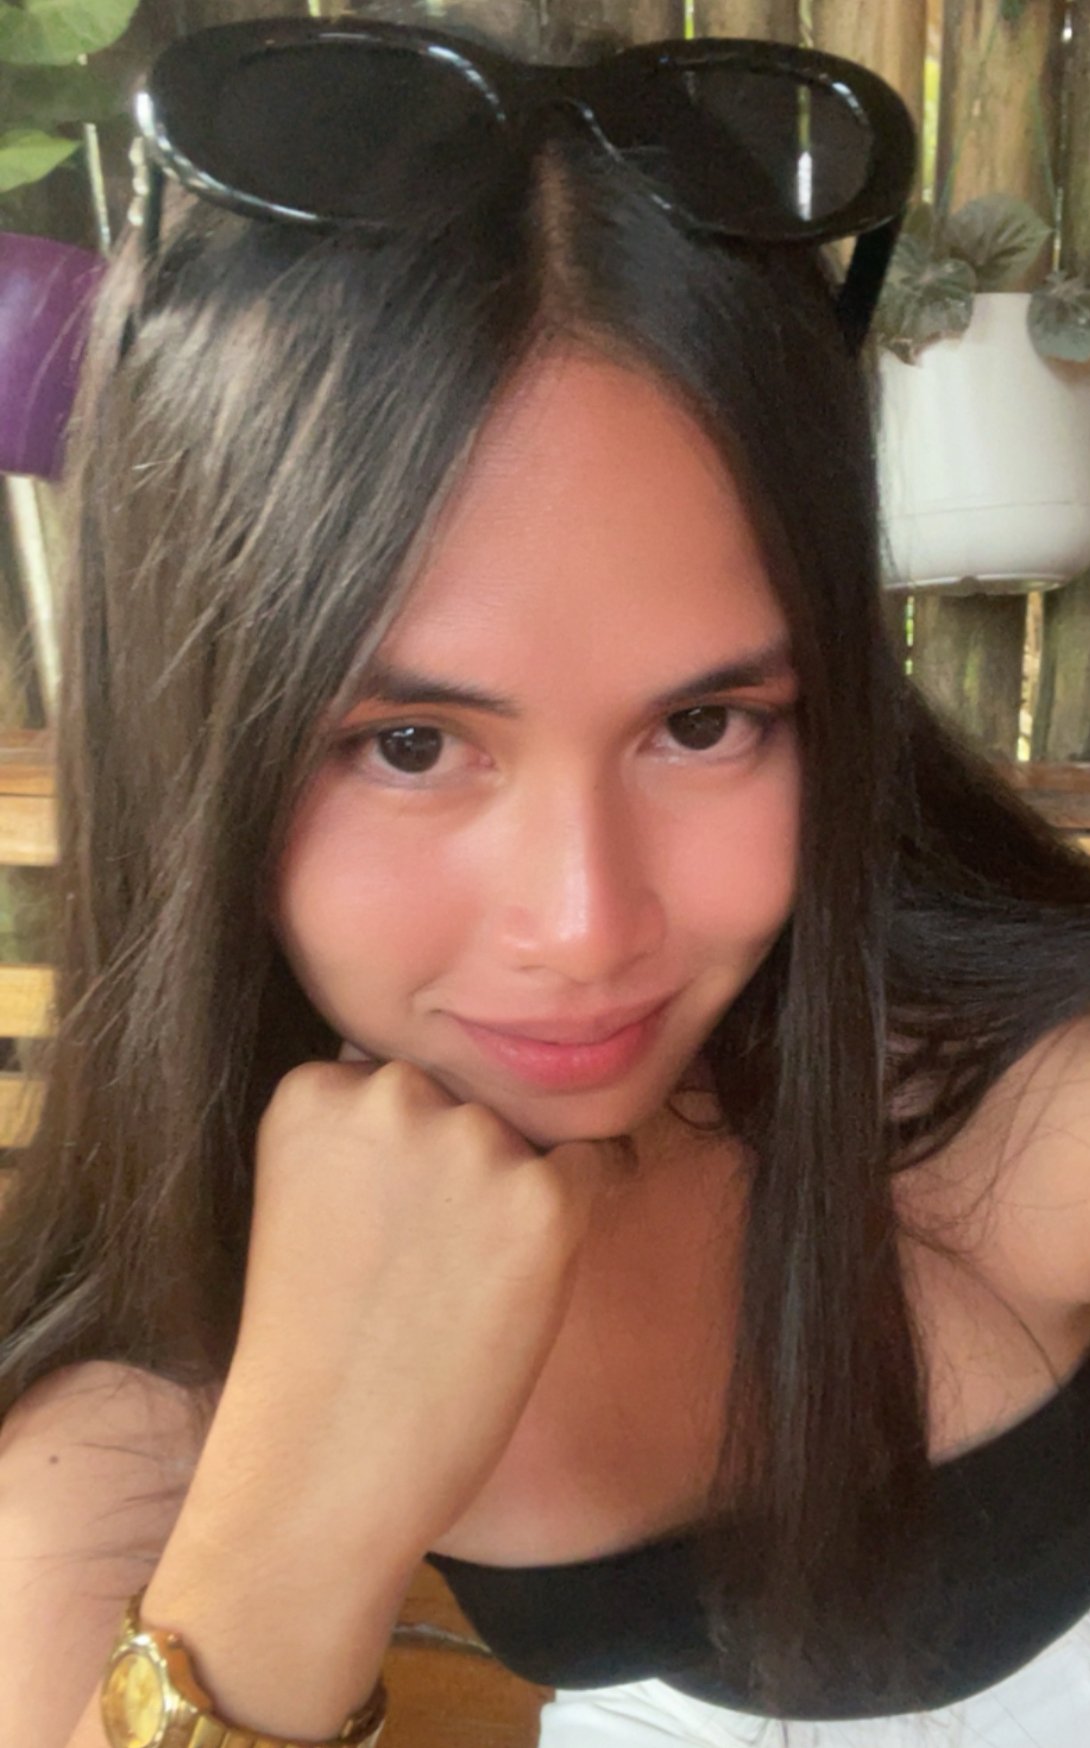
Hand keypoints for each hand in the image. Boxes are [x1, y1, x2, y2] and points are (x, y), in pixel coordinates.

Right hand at [221, 1051, 619, 1562]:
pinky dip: (567, 1217)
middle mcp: (392, 1093)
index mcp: (316, 1089)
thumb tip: (463, 1097)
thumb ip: (364, 1131)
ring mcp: (472, 1139)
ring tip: (453, 1287)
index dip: (399, 1158)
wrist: (328, 1463)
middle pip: (463, 1100)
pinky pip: (587, 1170)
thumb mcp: (304, 1197)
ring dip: (509, 1194)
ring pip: (521, 1138)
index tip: (374, 1223)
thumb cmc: (313, 1347)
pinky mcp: (543, 1197)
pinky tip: (516, 1281)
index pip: (394, 1080)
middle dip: (458, 1164)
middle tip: (419, 1262)